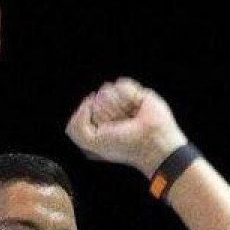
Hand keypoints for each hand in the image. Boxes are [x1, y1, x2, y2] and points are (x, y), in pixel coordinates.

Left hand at [66, 77, 187, 176]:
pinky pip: (122, 84)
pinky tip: (136, 107)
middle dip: (106, 112)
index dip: (94, 118)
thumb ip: (76, 127)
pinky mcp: (136, 92)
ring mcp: (122, 101)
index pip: (85, 108)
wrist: (153, 143)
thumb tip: (87, 102)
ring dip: (117, 105)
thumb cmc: (125, 146)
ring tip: (129, 116)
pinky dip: (128, 96)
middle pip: (95, 98)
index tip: (107, 130)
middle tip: (120, 124)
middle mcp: (110, 110)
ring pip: (107, 89)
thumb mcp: (92, 142)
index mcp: (98, 122)